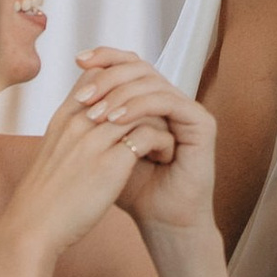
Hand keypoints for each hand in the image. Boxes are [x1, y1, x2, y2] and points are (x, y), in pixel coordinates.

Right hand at [5, 56, 181, 257]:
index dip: (123, 86)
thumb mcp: (54, 153)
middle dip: (147, 102)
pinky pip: (149, 135)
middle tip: (161, 120)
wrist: (33, 228)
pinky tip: (165, 157)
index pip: (97, 77)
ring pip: (141, 108)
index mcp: (64, 118)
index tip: (139, 107)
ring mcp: (93, 141)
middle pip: (123, 88)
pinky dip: (163, 142)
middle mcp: (78, 122)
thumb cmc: (46, 195)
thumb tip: (95, 122)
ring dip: (160, 121)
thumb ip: (73, 133)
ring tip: (166, 140)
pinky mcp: (110, 163)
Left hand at [71, 49, 217, 240]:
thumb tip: (75, 86)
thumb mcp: (105, 146)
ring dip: (120, 95)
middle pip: (141, 67)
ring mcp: (188, 110)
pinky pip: (168, 102)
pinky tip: (116, 120)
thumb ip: (98, 117)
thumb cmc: (132, 189)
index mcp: (151, 100)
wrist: (160, 219)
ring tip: (96, 114)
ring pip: (152, 82)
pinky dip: (140, 107)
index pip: (130, 64)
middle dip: (108, 76)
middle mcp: (171, 100)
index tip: (78, 59)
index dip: (106, 56)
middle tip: (84, 94)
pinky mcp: (202, 123)